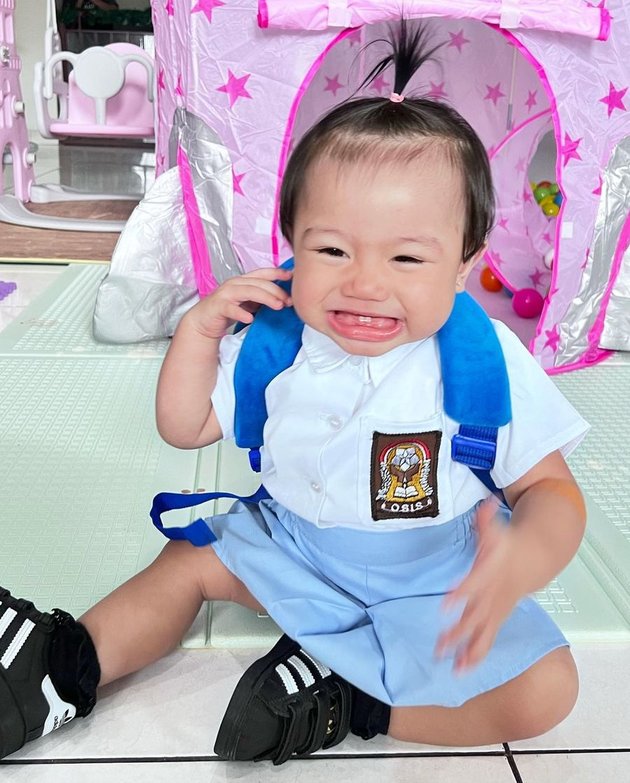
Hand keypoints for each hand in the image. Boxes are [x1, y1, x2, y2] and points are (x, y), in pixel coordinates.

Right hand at [185, 267, 292, 339]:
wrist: (203, 321)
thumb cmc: (227, 311)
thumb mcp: (247, 303)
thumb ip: (261, 299)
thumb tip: (284, 300)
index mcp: (243, 281)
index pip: (262, 273)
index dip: (277, 272)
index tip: (292, 276)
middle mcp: (235, 283)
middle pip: (259, 283)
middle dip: (276, 291)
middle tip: (289, 301)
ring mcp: (225, 294)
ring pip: (249, 291)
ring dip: (265, 298)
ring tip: (278, 306)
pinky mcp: (218, 306)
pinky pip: (231, 308)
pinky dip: (241, 313)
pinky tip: (250, 319)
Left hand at [435, 499, 523, 672]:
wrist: (533, 558)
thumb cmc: (507, 542)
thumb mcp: (496, 528)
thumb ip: (485, 519)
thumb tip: (485, 502)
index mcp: (489, 573)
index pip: (473, 585)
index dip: (460, 594)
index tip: (444, 605)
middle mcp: (492, 595)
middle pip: (474, 616)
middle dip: (458, 633)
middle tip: (439, 646)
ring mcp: (496, 610)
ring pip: (481, 634)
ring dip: (467, 652)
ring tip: (453, 669)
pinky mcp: (496, 618)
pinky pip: (487, 640)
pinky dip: (476, 656)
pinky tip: (461, 670)